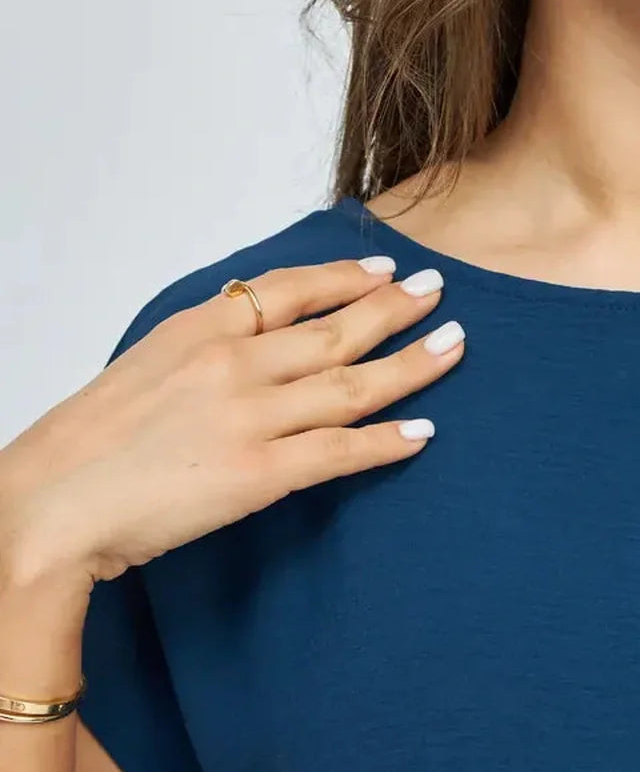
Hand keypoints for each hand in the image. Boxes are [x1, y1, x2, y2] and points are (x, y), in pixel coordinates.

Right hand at [0, 256, 463, 590]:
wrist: (54, 504)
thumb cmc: (87, 447)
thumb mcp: (142, 371)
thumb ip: (200, 357)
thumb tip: (245, 352)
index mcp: (198, 331)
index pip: (288, 290)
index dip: (344, 277)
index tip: (383, 267)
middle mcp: (232, 364)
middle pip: (334, 329)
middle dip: (395, 308)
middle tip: (439, 292)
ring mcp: (250, 418)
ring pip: (351, 384)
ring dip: (410, 364)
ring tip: (453, 347)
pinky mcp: (260, 474)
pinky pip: (340, 451)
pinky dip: (387, 441)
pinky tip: (423, 433)